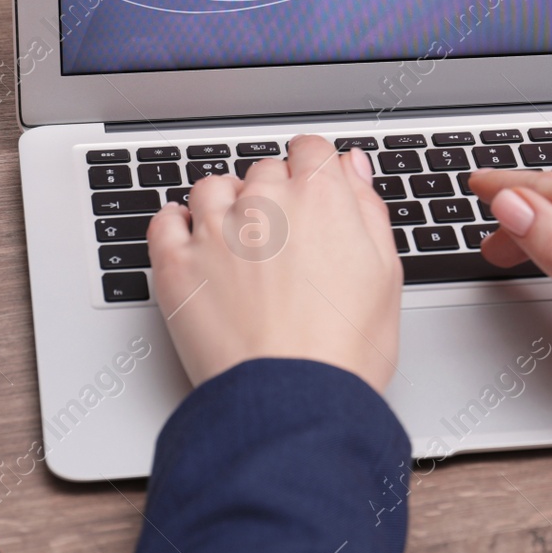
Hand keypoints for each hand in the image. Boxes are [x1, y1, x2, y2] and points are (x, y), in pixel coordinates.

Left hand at [146, 135, 403, 390]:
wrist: (292, 402)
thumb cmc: (344, 350)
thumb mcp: (386, 273)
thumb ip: (367, 207)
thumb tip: (351, 166)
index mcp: (320, 198)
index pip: (310, 150)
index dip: (314, 171)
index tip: (313, 191)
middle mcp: (265, 203)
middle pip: (264, 170)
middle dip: (275, 194)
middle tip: (286, 239)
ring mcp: (215, 231)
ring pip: (213, 187)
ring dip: (226, 204)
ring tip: (240, 242)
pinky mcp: (177, 265)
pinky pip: (165, 221)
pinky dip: (175, 224)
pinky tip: (191, 240)